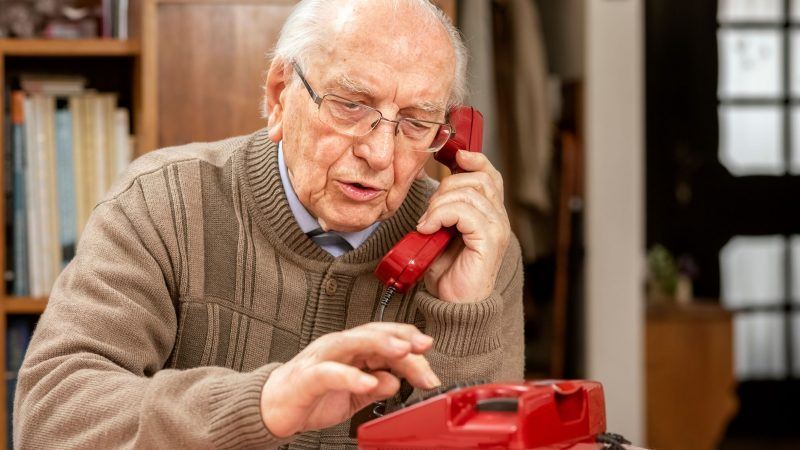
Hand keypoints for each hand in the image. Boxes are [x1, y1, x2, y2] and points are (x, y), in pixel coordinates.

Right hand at [260, 322, 439, 437]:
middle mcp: (339, 347)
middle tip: (424, 347)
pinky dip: (351, 377)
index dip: (409, 342)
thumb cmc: (313, 395)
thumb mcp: (354, 393)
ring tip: (402, 351)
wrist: (272, 407)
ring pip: (353, 342)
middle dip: (401, 337)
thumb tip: (396, 382)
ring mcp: (322, 358)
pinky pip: (330, 373)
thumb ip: (376, 386)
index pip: (385, 338)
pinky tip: (370, 383)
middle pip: (373, 334)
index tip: (430, 355)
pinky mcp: (307, 377)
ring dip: (380, 344)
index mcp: (352, 349)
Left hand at [416, 150, 510, 302]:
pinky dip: (440, 215)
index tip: (453, 156)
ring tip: (427, 225)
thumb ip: (443, 207)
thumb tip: (432, 183)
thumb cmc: (447, 272)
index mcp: (489, 213)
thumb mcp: (441, 231)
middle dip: (445, 187)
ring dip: (438, 205)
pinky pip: (464, 211)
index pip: (489, 173)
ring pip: (467, 192)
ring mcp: (497, 228)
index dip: (473, 159)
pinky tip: (429, 229)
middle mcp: (498, 217)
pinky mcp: (489, 239)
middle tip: (429, 213)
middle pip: (477, 177)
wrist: (453, 305)